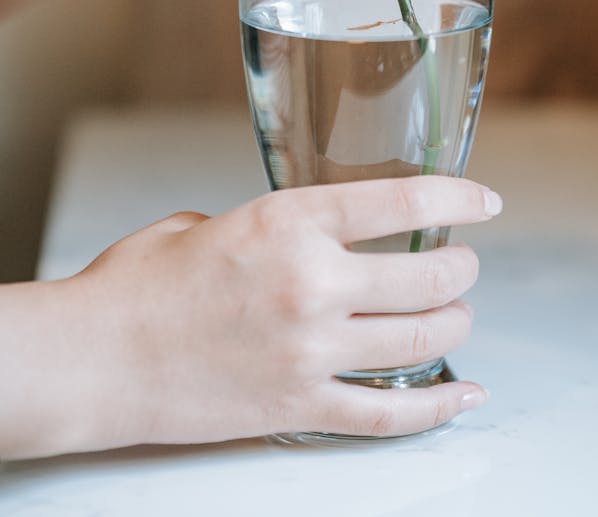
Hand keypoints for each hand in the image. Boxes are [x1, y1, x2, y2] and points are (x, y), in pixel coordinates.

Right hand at [30, 176, 499, 455]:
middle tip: (465, 266)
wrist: (96, 357)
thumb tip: (300, 236)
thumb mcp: (207, 221)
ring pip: (421, 342)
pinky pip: (388, 414)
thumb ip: (269, 224)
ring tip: (457, 316)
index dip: (458, 200)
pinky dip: (438, 408)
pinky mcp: (299, 408)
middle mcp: (312, 283)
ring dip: (455, 326)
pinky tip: (464, 396)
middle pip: (428, 278)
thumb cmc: (138, 285)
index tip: (484, 202)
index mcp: (290, 222)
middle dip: (462, 270)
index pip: (403, 205)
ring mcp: (310, 351)